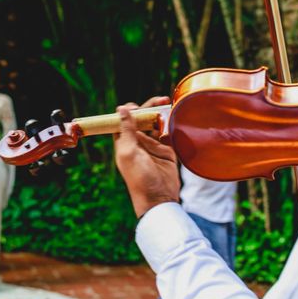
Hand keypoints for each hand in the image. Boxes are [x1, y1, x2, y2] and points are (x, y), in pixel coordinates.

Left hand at [114, 96, 179, 217]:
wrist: (159, 198)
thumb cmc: (139, 178)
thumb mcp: (129, 153)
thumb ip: (127, 130)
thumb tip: (121, 109)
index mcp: (125, 142)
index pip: (124, 120)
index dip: (130, 111)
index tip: (138, 106)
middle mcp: (138, 143)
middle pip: (142, 119)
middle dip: (150, 108)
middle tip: (161, 100)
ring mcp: (153, 146)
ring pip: (156, 124)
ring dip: (162, 115)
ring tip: (169, 105)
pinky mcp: (167, 150)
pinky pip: (169, 133)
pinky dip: (172, 125)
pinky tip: (176, 118)